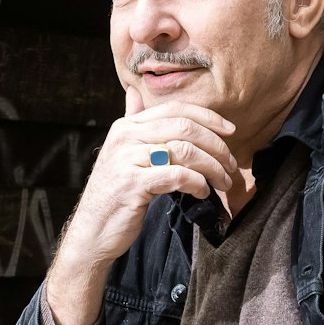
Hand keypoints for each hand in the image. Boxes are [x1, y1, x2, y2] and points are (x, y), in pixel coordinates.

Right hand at [44, 85, 237, 324]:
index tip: (231, 131)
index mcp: (126, 126)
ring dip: (212, 167)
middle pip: (185, 127)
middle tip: (231, 165)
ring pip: (185, 151)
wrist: (92, 232)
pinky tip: (203, 193)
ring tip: (223, 182)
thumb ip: (133, 125)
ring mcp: (127, 159)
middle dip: (216, 145)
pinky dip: (197, 184)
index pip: (176, 109)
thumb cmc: (115, 195)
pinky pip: (177, 176)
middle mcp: (125, 137)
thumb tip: (134, 92)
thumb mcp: (122, 153)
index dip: (208, 117)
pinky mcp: (132, 184)